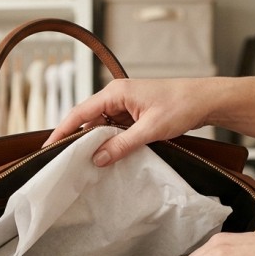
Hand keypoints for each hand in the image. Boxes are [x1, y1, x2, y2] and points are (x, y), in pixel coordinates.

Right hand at [43, 78, 214, 166]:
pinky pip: (114, 128)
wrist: (205, 100)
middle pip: (87, 120)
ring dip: (95, 143)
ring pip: (101, 126)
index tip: (49, 148)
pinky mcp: (133, 114)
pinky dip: (109, 141)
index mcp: (115, 93)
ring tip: (84, 162)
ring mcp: (125, 105)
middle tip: (64, 162)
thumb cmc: (181, 106)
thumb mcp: (150, 129)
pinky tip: (107, 156)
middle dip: (77, 140)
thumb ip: (122, 145)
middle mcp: (116, 96)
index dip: (62, 131)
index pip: (79, 112)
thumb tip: (98, 159)